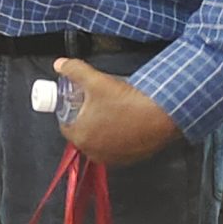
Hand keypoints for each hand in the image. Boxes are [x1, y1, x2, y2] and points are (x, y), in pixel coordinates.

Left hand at [52, 59, 181, 166]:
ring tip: (111, 111)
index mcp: (81, 136)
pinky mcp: (131, 158)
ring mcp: (114, 157)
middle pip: (83, 133)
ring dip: (103, 129)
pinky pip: (118, 147)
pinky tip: (125, 121)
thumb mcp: (96, 80)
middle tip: (95, 104)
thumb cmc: (128, 102)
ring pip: (101, 141)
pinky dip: (119, 137)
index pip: (65, 124)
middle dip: (86, 119)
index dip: (70, 110)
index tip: (76, 101)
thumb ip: (73, 70)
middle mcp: (95, 152)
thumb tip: (60, 64)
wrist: (161, 114)